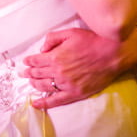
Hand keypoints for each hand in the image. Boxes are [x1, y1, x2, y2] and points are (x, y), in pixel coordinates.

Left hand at [22, 28, 136, 108]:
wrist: (113, 54)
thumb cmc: (93, 41)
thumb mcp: (70, 32)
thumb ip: (53, 38)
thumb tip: (42, 48)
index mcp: (56, 56)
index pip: (36, 61)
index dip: (29, 61)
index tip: (26, 62)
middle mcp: (58, 72)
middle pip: (38, 74)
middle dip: (28, 73)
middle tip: (23, 73)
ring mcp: (66, 84)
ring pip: (44, 86)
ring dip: (34, 84)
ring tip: (30, 82)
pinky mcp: (75, 93)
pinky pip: (56, 100)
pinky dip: (44, 102)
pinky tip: (36, 103)